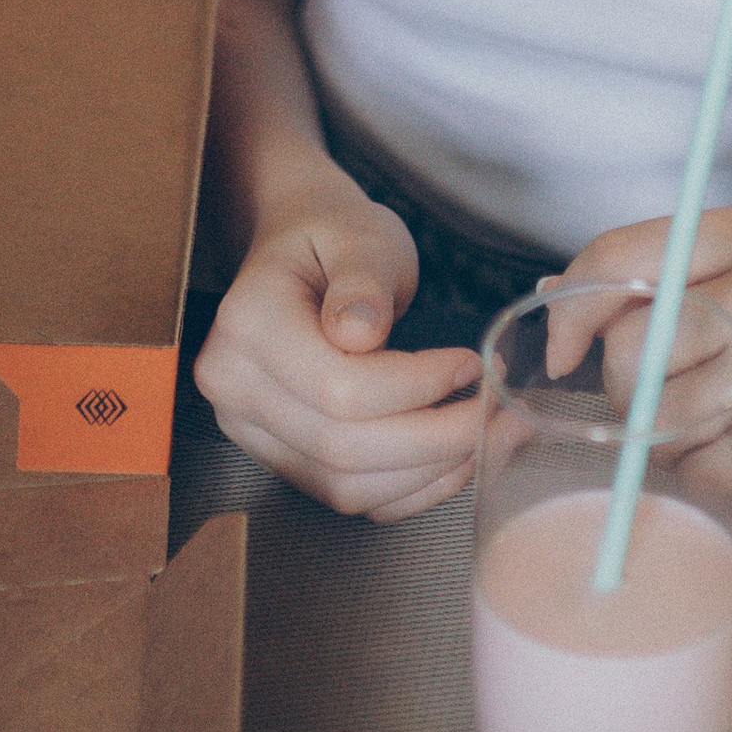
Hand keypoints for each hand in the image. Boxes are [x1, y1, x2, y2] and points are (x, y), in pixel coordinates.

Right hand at [195, 182, 484, 521]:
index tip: (471, 364)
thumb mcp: (361, 235)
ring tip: (485, 435)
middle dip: (436, 439)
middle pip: (343, 447)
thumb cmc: (335, 238)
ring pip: (346, 484)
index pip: (338, 387)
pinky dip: (408, 489)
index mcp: (248, 323)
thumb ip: (364, 278)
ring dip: (429, 471)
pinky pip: (347, 496)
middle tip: (498, 412)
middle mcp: (233, 386)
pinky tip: (453, 459)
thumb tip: (358, 331)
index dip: (417, 387)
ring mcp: (250, 429)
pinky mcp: (281, 456)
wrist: (302, 253)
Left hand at [556, 201, 731, 503]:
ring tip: (715, 433)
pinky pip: (716, 467)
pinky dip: (709, 475)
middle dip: (625, 392)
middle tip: (656, 409)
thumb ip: (695, 279)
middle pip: (636, 346)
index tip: (562, 349)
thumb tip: (566, 303)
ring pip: (668, 413)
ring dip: (668, 440)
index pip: (628, 255)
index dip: (575, 309)